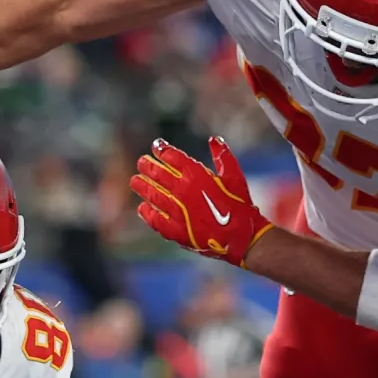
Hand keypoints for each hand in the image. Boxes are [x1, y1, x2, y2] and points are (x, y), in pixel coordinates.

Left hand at [130, 137, 272, 267]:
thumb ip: (223, 156)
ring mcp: (177, 211)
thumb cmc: (240, 206)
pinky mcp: (175, 230)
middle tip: (141, 162)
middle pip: (158, 174)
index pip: (173, 157)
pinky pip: (156, 219)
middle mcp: (183, 191)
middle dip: (148, 166)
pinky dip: (147, 213)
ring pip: (153, 195)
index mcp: (197, 176)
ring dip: (142, 186)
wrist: (241, 238)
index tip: (157, 146)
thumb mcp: (235, 177)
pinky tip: (142, 208)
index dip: (163, 150)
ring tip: (135, 180)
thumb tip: (214, 139)